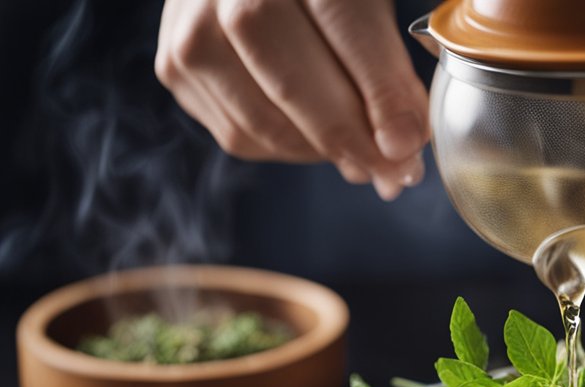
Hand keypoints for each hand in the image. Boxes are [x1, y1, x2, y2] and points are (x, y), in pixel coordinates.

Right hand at [156, 0, 428, 199]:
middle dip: (352, 138)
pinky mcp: (174, 65)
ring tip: (362, 155)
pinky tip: (316, 136)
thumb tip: (402, 148)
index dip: (381, 93)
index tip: (408, 144)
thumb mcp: (368, 6)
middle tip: (392, 170)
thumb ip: (392, 67)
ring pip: (262, 120)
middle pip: (291, 80)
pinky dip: (290, 149)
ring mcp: (192, 27)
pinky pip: (240, 134)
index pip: (344, 24)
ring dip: (322, 152)